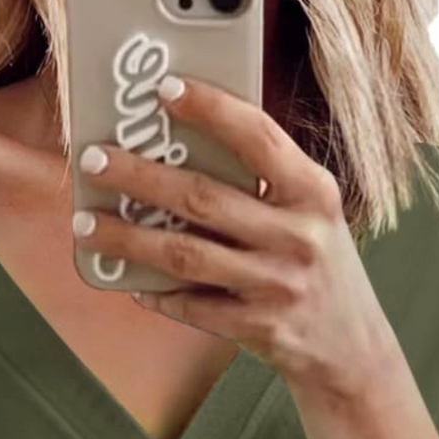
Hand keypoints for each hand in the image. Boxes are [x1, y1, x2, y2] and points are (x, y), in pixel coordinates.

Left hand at [70, 74, 398, 402]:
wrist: (351, 350)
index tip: (163, 89)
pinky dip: (157, 294)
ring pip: (186, 255)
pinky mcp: (258, 328)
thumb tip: (185, 149)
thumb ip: (267, 182)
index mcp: (313, 193)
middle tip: (93, 159)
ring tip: (87, 225)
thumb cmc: (319, 266)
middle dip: (140, 175)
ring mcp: (277, 285)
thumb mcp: (312, 214)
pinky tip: (128, 283)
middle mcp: (298, 236)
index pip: (257, 137)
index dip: (210, 109)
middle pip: (202, 197)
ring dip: (129, 238)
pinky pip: (193, 307)